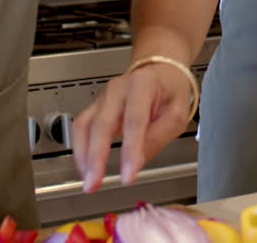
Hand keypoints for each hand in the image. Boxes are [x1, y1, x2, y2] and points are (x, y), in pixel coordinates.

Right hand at [71, 62, 194, 192]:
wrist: (160, 72)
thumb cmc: (170, 92)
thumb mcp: (176, 115)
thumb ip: (157, 138)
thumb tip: (137, 163)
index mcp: (142, 85)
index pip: (134, 121)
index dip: (130, 150)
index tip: (128, 175)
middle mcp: (118, 89)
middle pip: (101, 123)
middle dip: (96, 157)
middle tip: (95, 183)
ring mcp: (102, 97)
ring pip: (84, 126)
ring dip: (83, 156)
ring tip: (88, 181)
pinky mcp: (94, 107)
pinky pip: (80, 128)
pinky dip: (80, 150)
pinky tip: (86, 167)